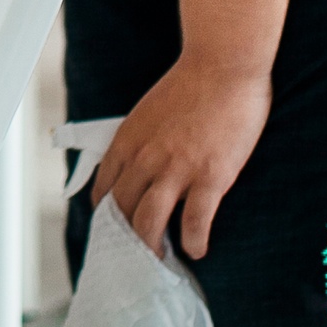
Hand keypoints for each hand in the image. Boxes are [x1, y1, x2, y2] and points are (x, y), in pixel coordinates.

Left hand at [90, 56, 270, 260]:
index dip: (108, 217)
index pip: (104, 190)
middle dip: (127, 238)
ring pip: (149, 222)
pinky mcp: (209, 177)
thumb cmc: (190, 85)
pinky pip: (195, 221)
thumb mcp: (147, 113)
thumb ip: (139, 142)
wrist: (222, 66)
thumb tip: (135, 167)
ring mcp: (176, 170)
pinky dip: (193, 241)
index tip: (116, 231)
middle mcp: (144, 158)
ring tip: (160, 260)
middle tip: (137, 254)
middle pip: (123, 211)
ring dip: (151, 247)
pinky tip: (196, 249)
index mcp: (126, 142)